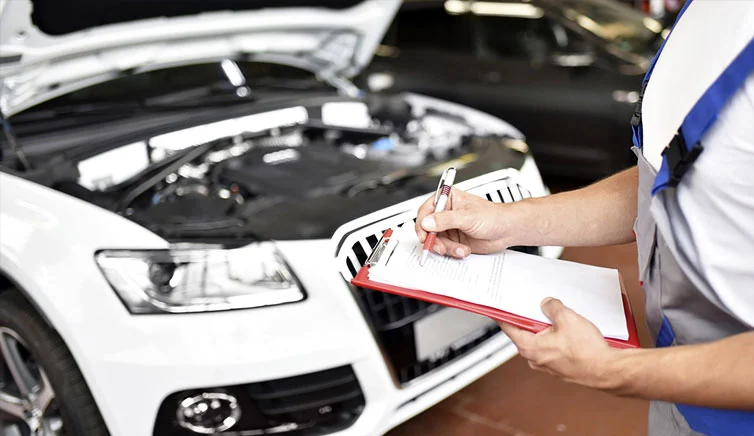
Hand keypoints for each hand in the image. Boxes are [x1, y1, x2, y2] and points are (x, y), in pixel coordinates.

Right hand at [415, 187, 510, 257]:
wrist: (507, 231)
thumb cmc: (493, 216)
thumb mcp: (468, 217)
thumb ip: (446, 220)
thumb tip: (427, 222)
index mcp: (448, 199)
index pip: (426, 210)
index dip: (422, 223)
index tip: (424, 234)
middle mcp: (446, 213)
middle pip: (427, 228)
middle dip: (434, 239)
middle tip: (440, 247)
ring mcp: (449, 227)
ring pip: (436, 240)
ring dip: (446, 247)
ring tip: (459, 248)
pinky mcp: (453, 240)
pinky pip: (445, 248)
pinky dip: (453, 251)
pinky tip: (463, 249)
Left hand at [499, 297, 618, 389]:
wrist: (607, 370)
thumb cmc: (586, 352)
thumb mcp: (566, 318)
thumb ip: (552, 307)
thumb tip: (547, 304)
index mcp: (529, 348)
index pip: (509, 327)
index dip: (504, 314)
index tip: (499, 307)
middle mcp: (535, 359)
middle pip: (526, 332)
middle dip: (533, 318)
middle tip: (540, 306)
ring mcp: (548, 364)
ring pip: (542, 340)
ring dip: (549, 328)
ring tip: (562, 320)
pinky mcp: (561, 366)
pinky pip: (554, 347)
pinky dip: (558, 338)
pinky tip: (570, 331)